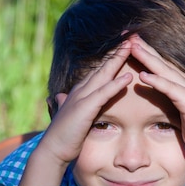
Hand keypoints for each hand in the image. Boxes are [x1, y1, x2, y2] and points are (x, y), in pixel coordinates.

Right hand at [38, 41, 133, 165]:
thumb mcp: (68, 116)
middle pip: (103, 66)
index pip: (99, 70)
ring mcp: (82, 98)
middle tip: (132, 35)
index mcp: (79, 92)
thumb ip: (66, 104)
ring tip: (132, 46)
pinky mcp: (85, 109)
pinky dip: (116, 84)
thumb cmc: (63, 137)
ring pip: (104, 74)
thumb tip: (60, 97)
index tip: (125, 45)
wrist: (52, 150)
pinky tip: (128, 76)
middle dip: (117, 50)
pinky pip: (103, 94)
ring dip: (118, 60)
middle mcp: (80, 91)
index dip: (112, 57)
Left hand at [128, 35, 184, 157]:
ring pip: (164, 70)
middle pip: (160, 60)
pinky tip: (144, 75)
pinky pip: (170, 89)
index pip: (159, 62)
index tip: (127, 40)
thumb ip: (167, 98)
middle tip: (127, 34)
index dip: (144, 50)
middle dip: (143, 47)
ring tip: (132, 47)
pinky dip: (157, 81)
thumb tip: (152, 93)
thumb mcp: (177, 109)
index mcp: (180, 82)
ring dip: (147, 58)